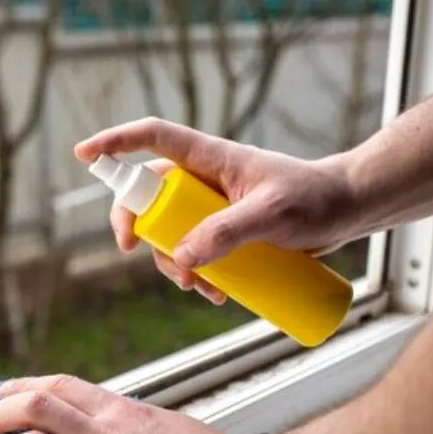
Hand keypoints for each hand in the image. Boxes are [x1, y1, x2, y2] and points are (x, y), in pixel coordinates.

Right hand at [75, 117, 359, 305]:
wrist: (349, 211)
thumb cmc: (315, 198)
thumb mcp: (272, 214)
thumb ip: (226, 232)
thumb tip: (179, 259)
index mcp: (210, 157)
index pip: (153, 139)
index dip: (116, 143)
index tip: (84, 155)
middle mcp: (204, 179)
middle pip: (149, 197)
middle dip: (138, 228)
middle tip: (136, 253)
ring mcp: (213, 206)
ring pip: (169, 232)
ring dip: (172, 262)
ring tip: (200, 289)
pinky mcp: (227, 231)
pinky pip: (194, 251)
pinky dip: (194, 274)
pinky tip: (215, 294)